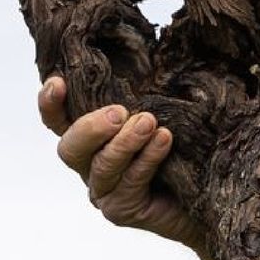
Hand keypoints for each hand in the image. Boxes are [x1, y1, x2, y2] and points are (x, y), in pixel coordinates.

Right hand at [37, 77, 215, 259]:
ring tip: (149, 122)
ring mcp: (104, 190)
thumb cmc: (184, 144)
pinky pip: (130, 183)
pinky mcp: (122, 210)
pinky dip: (147, 159)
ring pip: (102, 166)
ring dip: (125, 142)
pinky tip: (164, 140)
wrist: (209, 192)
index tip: (58, 82)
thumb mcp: (161, 110)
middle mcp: (90, 164)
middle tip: (119, 112)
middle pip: (70, 147)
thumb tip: (150, 49)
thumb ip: (144, 90)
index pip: (58, 119)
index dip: (50, 102)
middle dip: (91, 127)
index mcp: (91, 136)